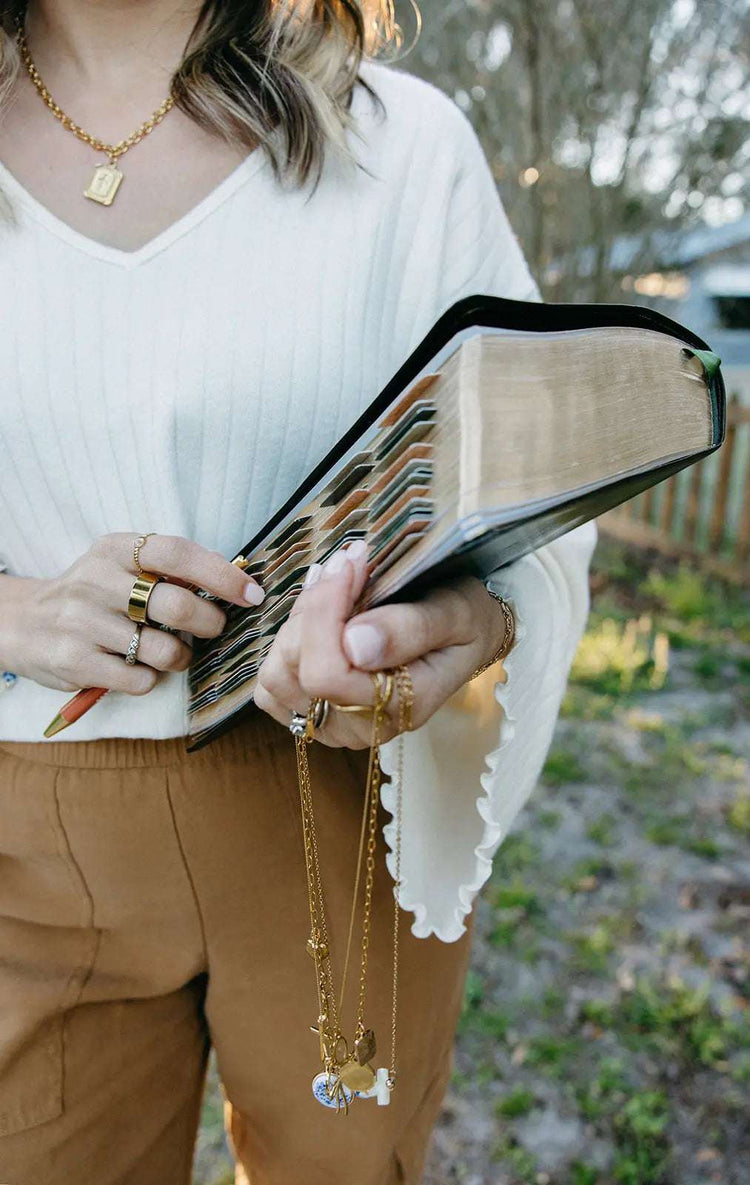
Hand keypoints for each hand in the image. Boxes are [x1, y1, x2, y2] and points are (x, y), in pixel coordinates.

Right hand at [3, 532, 264, 693]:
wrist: (24, 623)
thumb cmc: (94, 594)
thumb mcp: (120, 564)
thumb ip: (168, 567)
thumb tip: (235, 577)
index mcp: (115, 549)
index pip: (176, 553)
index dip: (220, 574)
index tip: (251, 595)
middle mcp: (95, 580)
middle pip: (174, 604)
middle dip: (208, 622)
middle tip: (214, 628)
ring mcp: (82, 622)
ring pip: (161, 649)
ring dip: (180, 657)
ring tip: (172, 653)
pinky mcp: (75, 662)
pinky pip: (140, 680)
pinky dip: (152, 679)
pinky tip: (140, 668)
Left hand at [254, 540, 509, 747]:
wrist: (463, 635)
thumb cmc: (462, 621)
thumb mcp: (454, 614)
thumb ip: (410, 629)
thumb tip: (355, 644)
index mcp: (401, 707)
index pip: (328, 674)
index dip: (326, 613)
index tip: (351, 564)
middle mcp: (361, 727)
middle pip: (297, 672)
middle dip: (314, 608)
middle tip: (347, 564)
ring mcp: (330, 724)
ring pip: (277, 675)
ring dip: (298, 621)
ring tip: (334, 584)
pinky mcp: (308, 712)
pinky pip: (270, 683)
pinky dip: (285, 641)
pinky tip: (316, 612)